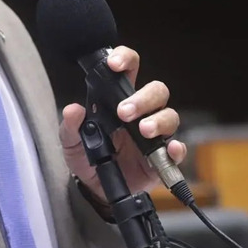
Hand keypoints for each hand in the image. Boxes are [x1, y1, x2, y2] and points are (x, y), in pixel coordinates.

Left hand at [58, 46, 186, 204]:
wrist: (95, 189)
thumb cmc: (87, 157)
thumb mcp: (71, 142)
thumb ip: (70, 126)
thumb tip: (73, 110)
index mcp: (118, 100)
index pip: (129, 69)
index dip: (125, 59)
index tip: (114, 64)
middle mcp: (141, 113)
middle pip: (156, 91)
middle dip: (142, 98)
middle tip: (123, 112)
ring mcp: (154, 135)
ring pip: (169, 115)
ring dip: (157, 120)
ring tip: (143, 130)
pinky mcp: (162, 158)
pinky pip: (176, 149)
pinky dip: (176, 148)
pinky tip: (169, 149)